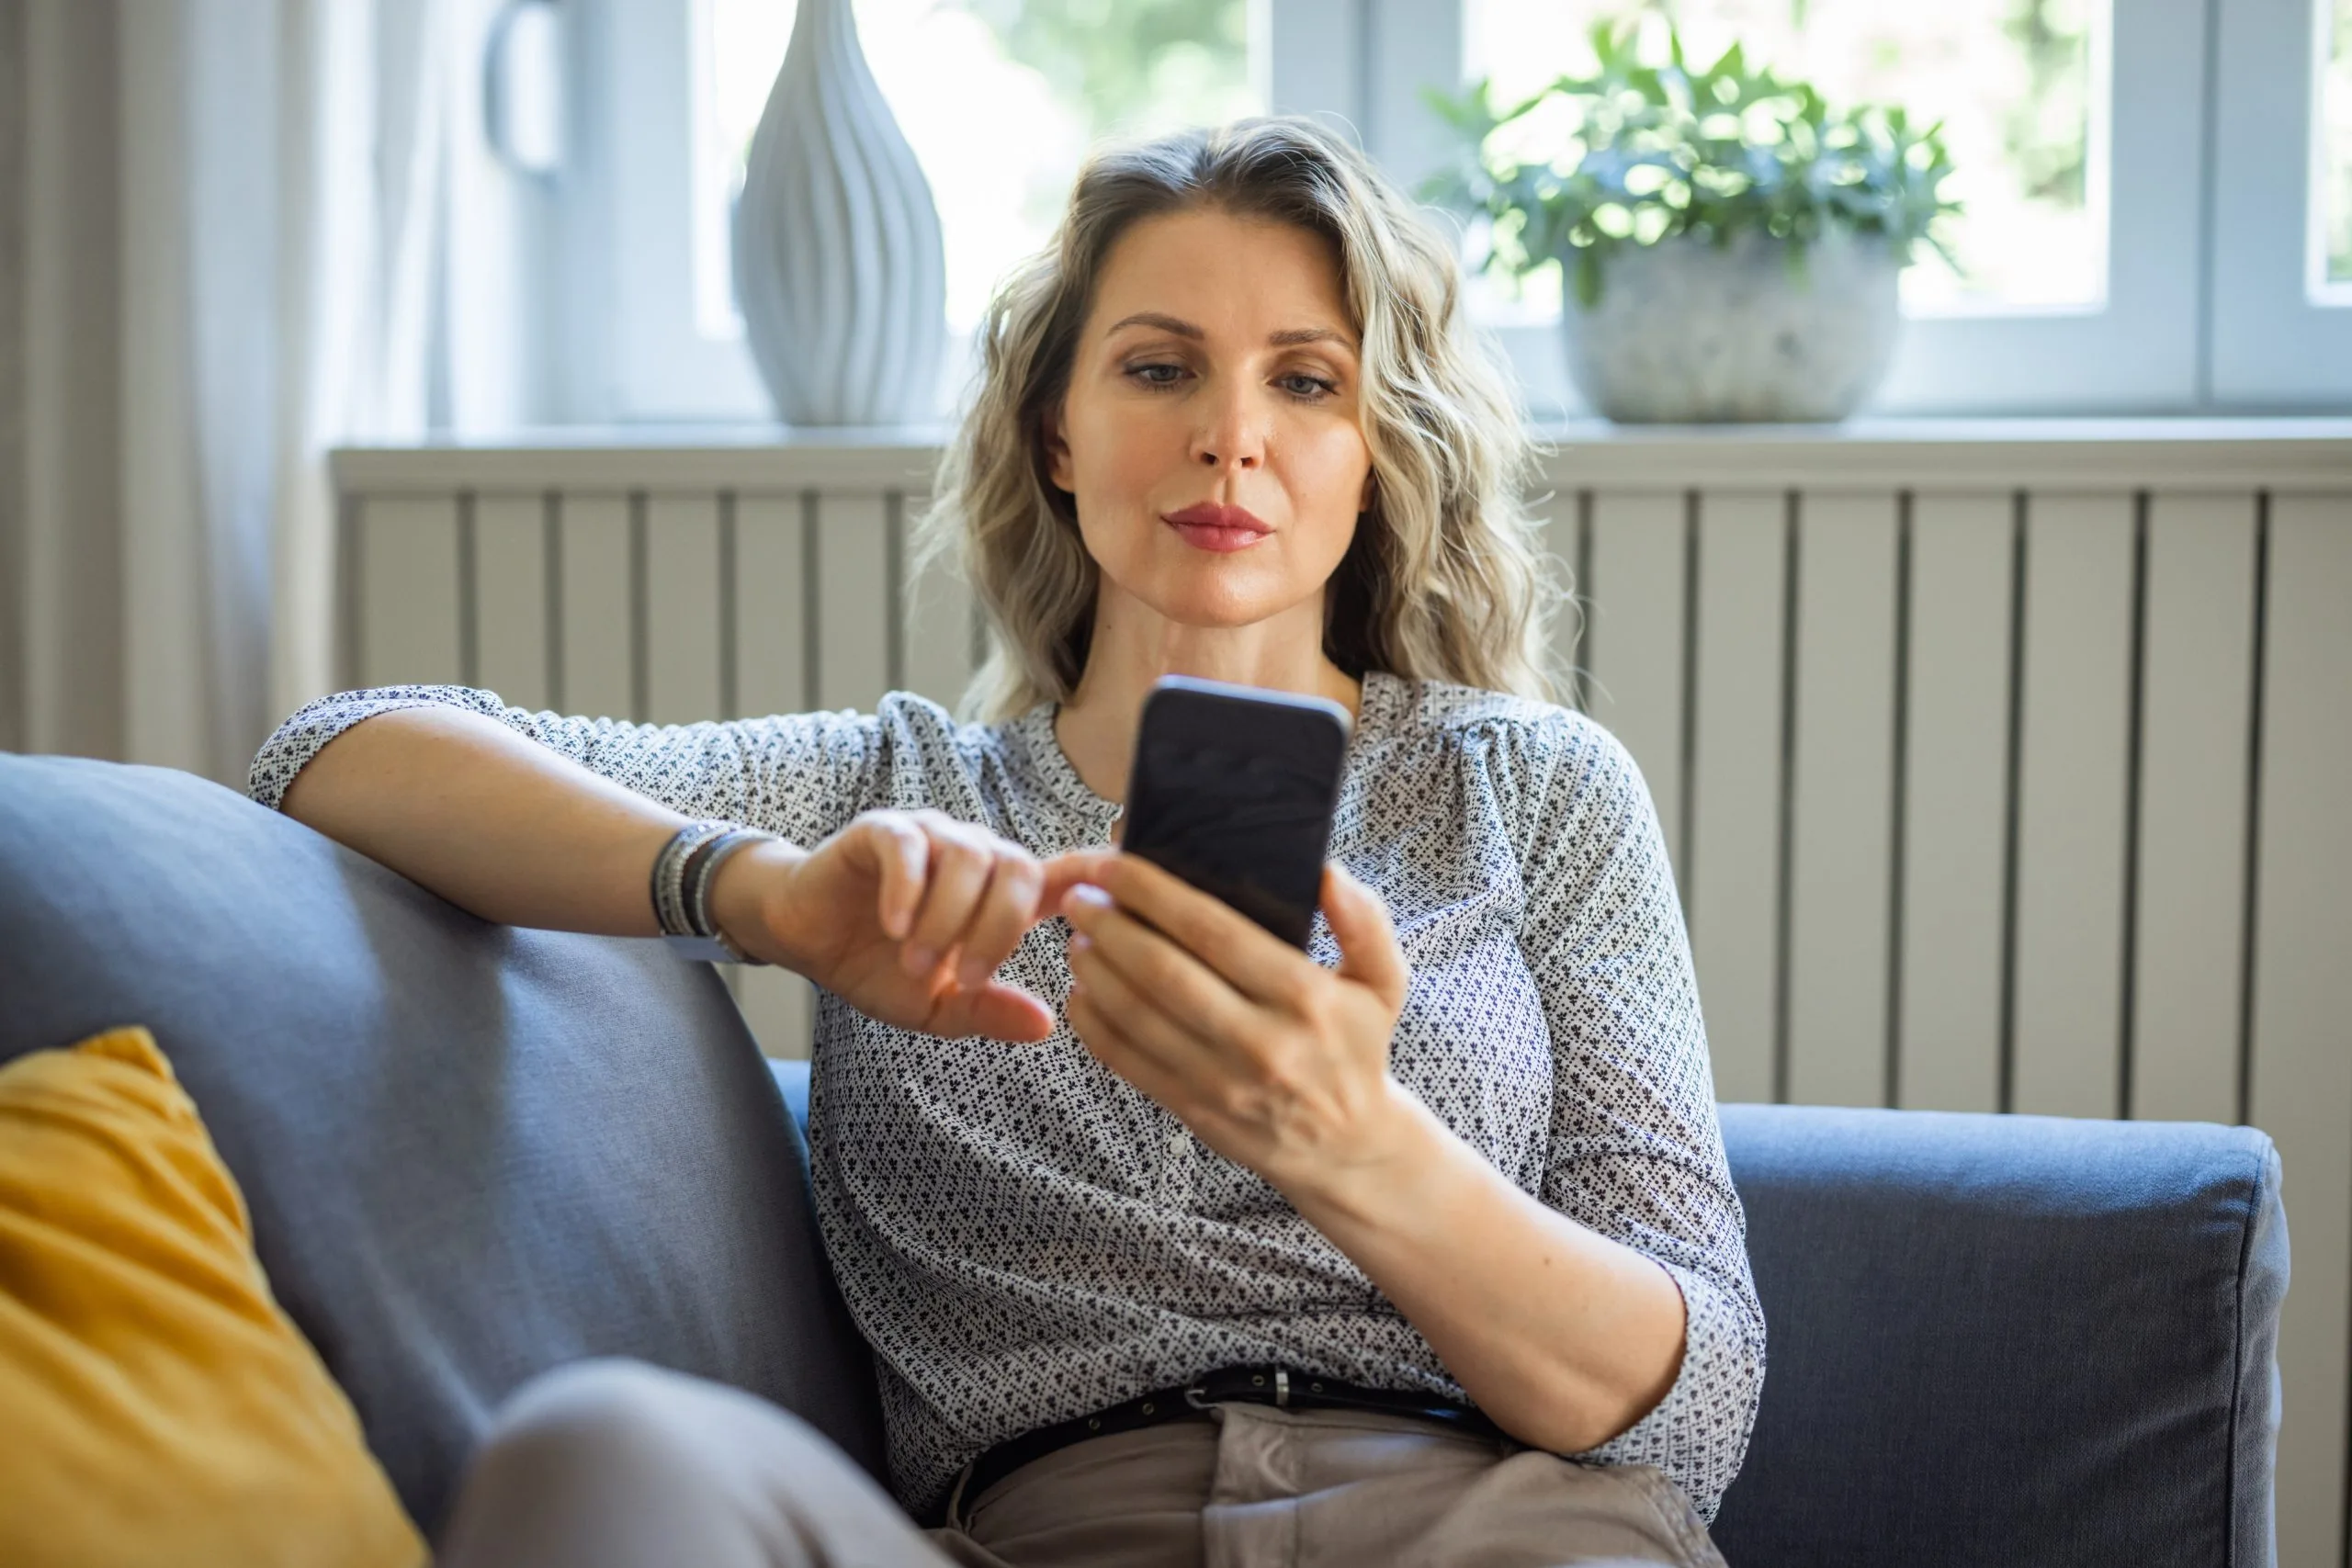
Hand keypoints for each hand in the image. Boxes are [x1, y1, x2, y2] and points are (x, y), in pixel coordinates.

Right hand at [711, 810, 1091, 1042]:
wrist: (806, 939)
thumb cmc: (879, 967)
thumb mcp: (936, 1007)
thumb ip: (988, 1011)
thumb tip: (1047, 1024)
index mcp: (1000, 893)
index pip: (1063, 873)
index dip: (1095, 875)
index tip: (1112, 897)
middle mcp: (974, 854)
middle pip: (1019, 868)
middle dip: (997, 930)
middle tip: (963, 977)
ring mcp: (930, 836)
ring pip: (970, 858)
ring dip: (949, 920)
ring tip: (918, 964)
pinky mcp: (883, 830)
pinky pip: (910, 846)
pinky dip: (909, 889)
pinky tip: (897, 929)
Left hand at [1053, 851, 1414, 1193]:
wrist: (1348, 1146)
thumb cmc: (1356, 1046)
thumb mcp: (1383, 981)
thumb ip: (1363, 921)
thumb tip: (1325, 871)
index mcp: (1305, 997)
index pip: (1213, 931)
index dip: (1153, 893)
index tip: (1114, 865)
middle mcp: (1262, 1041)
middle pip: (1163, 972)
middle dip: (1111, 926)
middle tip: (1081, 896)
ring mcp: (1223, 1082)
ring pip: (1137, 1016)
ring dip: (1096, 970)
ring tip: (1078, 937)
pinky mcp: (1194, 1111)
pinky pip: (1128, 1062)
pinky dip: (1094, 1023)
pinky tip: (1082, 992)